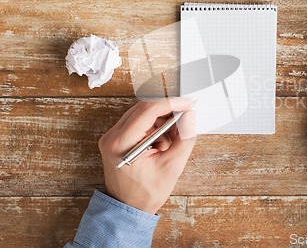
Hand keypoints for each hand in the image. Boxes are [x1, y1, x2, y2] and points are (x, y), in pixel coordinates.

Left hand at [98, 98, 195, 213]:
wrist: (128, 208)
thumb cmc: (146, 193)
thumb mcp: (172, 166)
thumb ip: (184, 138)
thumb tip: (189, 116)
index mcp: (122, 143)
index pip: (148, 111)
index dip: (171, 104)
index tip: (187, 104)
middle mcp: (112, 137)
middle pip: (143, 109)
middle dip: (167, 112)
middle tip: (185, 118)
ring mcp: (112, 137)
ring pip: (141, 114)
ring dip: (160, 121)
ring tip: (173, 138)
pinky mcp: (116, 139)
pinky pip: (137, 123)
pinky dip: (153, 127)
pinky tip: (162, 142)